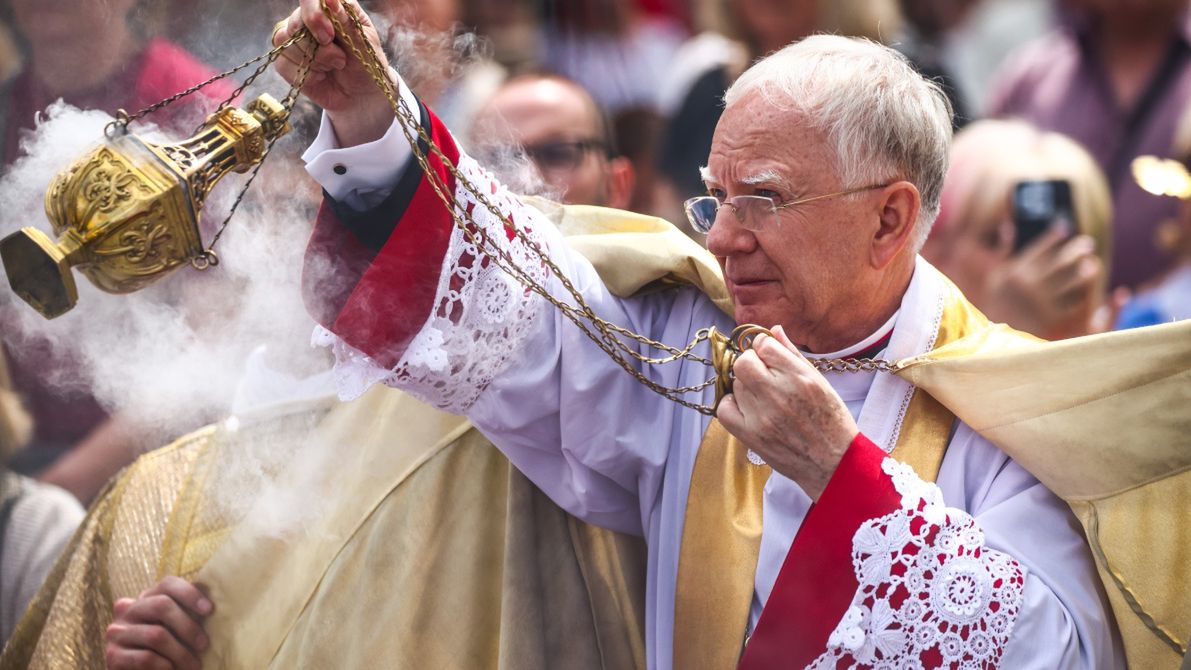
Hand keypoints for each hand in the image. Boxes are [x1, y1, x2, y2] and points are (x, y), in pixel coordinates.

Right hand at [105, 576, 212, 669]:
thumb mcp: (178, 628)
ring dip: (181, 653)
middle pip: (162, 605)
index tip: (209, 610)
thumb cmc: (168, 649)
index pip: (167, 584)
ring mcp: (117, 632)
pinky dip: (165, 666)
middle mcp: (128, 610)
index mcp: (146, 598)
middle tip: (204, 645)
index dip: (190, 593)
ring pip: (156, 635)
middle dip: (188, 627)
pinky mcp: (113, 656)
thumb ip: (189, 613)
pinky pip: (145, 657)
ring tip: (195, 666)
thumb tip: (214, 601)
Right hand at [273, 0, 394, 146]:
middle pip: (295, 22)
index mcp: (330, 8)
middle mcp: (309, 20)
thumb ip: (345, 21)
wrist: (362, 95)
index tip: (329, 36)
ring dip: (315, 61)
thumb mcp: (363, 43)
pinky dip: (307, 74)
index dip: (314, 16)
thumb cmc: (366, 65)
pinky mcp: (286, 61)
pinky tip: (321, 76)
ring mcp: (295, 39)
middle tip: (341, 60)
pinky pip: (282, 63)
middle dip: (319, 47)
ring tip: (334, 67)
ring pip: (286, 42)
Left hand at [716, 326, 858, 499]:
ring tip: (763, 396)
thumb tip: (773, 330)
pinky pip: (723, 409)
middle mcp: (779, 394)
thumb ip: (793, 354)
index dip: (764, 347)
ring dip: (745, 385)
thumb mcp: (821, 382)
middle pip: (744, 362)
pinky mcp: (750, 436)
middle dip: (751, 363)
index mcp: (800, 378)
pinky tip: (746, 407)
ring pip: (735, 384)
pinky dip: (731, 404)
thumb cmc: (831, 422)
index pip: (764, 345)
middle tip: (762, 374)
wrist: (834, 463)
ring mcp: (762, 417)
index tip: (768, 355)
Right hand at [983, 224, 1103, 339]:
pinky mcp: (1053, 319)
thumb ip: (1003, 254)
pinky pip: (1075, 304)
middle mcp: (1026, 285)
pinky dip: (1084, 296)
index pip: (1038, 248)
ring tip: (1093, 265)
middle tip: (1088, 243)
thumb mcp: (995, 280)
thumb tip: (1009, 228)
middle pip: (1059, 262)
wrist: (995, 343)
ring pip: (1072, 282)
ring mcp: (1041, 302)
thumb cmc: (996, 307)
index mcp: (1012, 273)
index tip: (1065, 227)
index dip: (1054, 236)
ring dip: (1085, 272)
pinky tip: (1089, 291)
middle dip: (1076, 250)